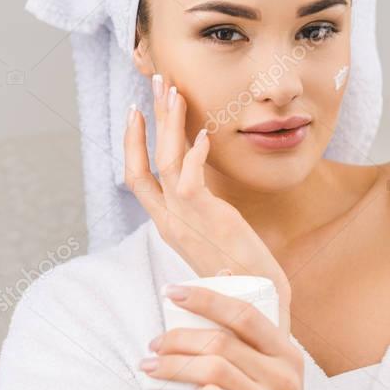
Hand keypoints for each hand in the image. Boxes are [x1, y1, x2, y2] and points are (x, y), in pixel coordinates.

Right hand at [124, 72, 291, 332]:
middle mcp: (170, 220)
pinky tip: (205, 133)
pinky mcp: (209, 222)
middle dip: (150, 119)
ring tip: (174, 91)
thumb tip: (202, 186)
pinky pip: (192, 181)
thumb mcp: (214, 236)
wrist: (257, 308)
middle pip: (145, 162)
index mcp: (169, 223)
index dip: (133, 143)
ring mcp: (186, 222)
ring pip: (165, 163)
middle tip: (156, 81)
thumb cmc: (241, 273)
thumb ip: (204, 211)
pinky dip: (195, 155)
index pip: (138, 177)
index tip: (136, 111)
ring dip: (169, 125)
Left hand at [141, 285, 322, 389]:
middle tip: (153, 344)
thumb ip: (251, 338)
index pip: (243, 313)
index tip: (171, 292)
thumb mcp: (271, 372)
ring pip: (215, 370)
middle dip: (178, 338)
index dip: (206, 298)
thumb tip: (224, 276)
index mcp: (287, 352)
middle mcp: (285, 374)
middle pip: (221, 341)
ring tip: (152, 367)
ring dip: (174, 365)